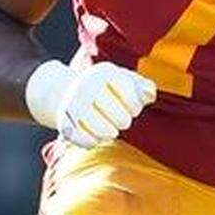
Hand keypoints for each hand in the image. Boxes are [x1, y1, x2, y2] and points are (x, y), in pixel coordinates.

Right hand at [25, 59, 156, 147]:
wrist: (67, 92)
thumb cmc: (106, 87)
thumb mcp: (125, 80)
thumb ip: (144, 87)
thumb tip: (149, 95)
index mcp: (105, 72)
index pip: (132, 98)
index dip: (135, 107)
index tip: (132, 107)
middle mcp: (87, 86)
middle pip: (121, 119)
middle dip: (124, 121)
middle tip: (121, 118)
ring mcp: (74, 106)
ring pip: (106, 132)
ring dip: (111, 132)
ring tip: (111, 127)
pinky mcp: (65, 124)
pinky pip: (89, 142)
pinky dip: (95, 141)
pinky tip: (96, 134)